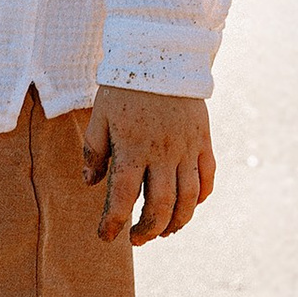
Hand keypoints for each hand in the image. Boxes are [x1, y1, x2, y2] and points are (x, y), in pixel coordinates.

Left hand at [81, 87, 215, 244]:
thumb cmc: (124, 88)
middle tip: (137, 240)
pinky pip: (207, 178)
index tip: (106, 237)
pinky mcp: (204, 141)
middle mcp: (162, 152)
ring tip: (164, 232)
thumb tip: (90, 185)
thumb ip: (94, 151)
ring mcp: (187, 148)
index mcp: (132, 147)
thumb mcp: (100, 116)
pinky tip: (189, 207)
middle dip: (148, 230)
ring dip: (177, 222)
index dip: (113, 222)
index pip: (122, 196)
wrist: (162, 56)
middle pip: (160, 205)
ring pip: (188, 198)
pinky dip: (200, 198)